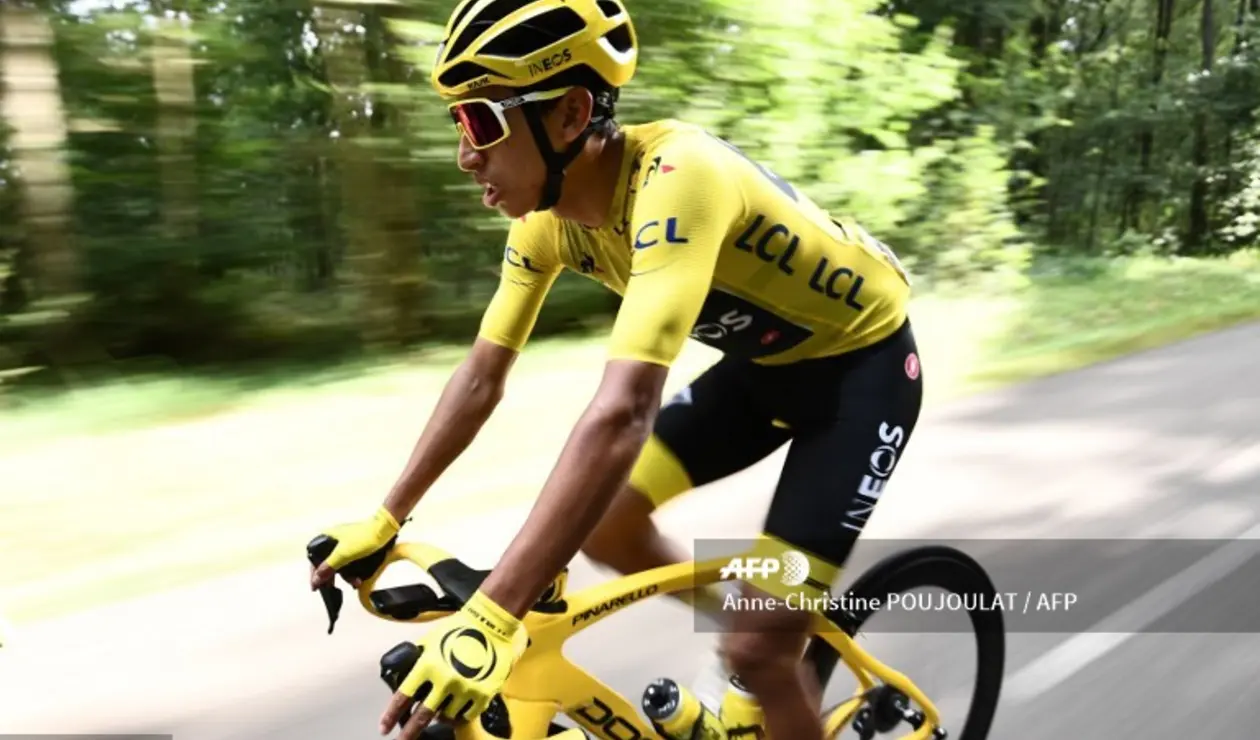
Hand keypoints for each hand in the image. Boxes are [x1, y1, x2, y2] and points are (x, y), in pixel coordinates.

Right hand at [309, 506, 400, 589]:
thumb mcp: (343, 554)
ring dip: (346, 576)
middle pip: (327, 563)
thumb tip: (315, 580)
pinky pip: (349, 563)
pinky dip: (352, 572)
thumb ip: (328, 567)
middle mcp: (333, 540)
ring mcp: (345, 544)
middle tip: (332, 589)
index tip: (315, 586)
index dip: (314, 573)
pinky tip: (358, 580)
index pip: (314, 558)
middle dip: (332, 577)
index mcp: (327, 537)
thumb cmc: (363, 539)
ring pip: (339, 565)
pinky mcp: (355, 548)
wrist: (385, 530)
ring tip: (355, 583)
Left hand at [379, 590, 526, 738]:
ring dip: (438, 717)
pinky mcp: (483, 693)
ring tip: (438, 712)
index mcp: (428, 665)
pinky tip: (455, 711)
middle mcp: (445, 680)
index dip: (390, 715)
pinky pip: (466, 715)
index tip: (384, 727)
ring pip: (445, 717)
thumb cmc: (460, 627)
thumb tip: (407, 676)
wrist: (491, 624)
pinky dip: (458, 715)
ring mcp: (466, 688)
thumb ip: (418, 660)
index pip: (403, 697)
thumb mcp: (430, 640)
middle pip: (422, 716)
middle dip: (408, 733)